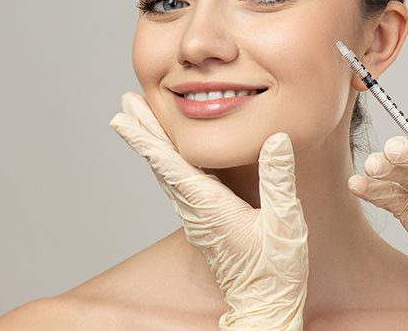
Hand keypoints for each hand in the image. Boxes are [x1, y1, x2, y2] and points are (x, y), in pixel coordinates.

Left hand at [108, 91, 307, 330]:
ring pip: (167, 173)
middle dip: (143, 130)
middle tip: (125, 103)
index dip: (146, 138)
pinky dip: (167, 161)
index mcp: (209, 206)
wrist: (265, 305)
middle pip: (162, 163)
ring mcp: (196, 217)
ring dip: (152, 143)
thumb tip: (276, 139)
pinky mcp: (203, 223)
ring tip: (139, 118)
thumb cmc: (275, 270)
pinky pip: (178, 184)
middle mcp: (195, 210)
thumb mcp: (285, 221)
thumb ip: (278, 179)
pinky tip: (168, 153)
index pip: (170, 164)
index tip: (122, 118)